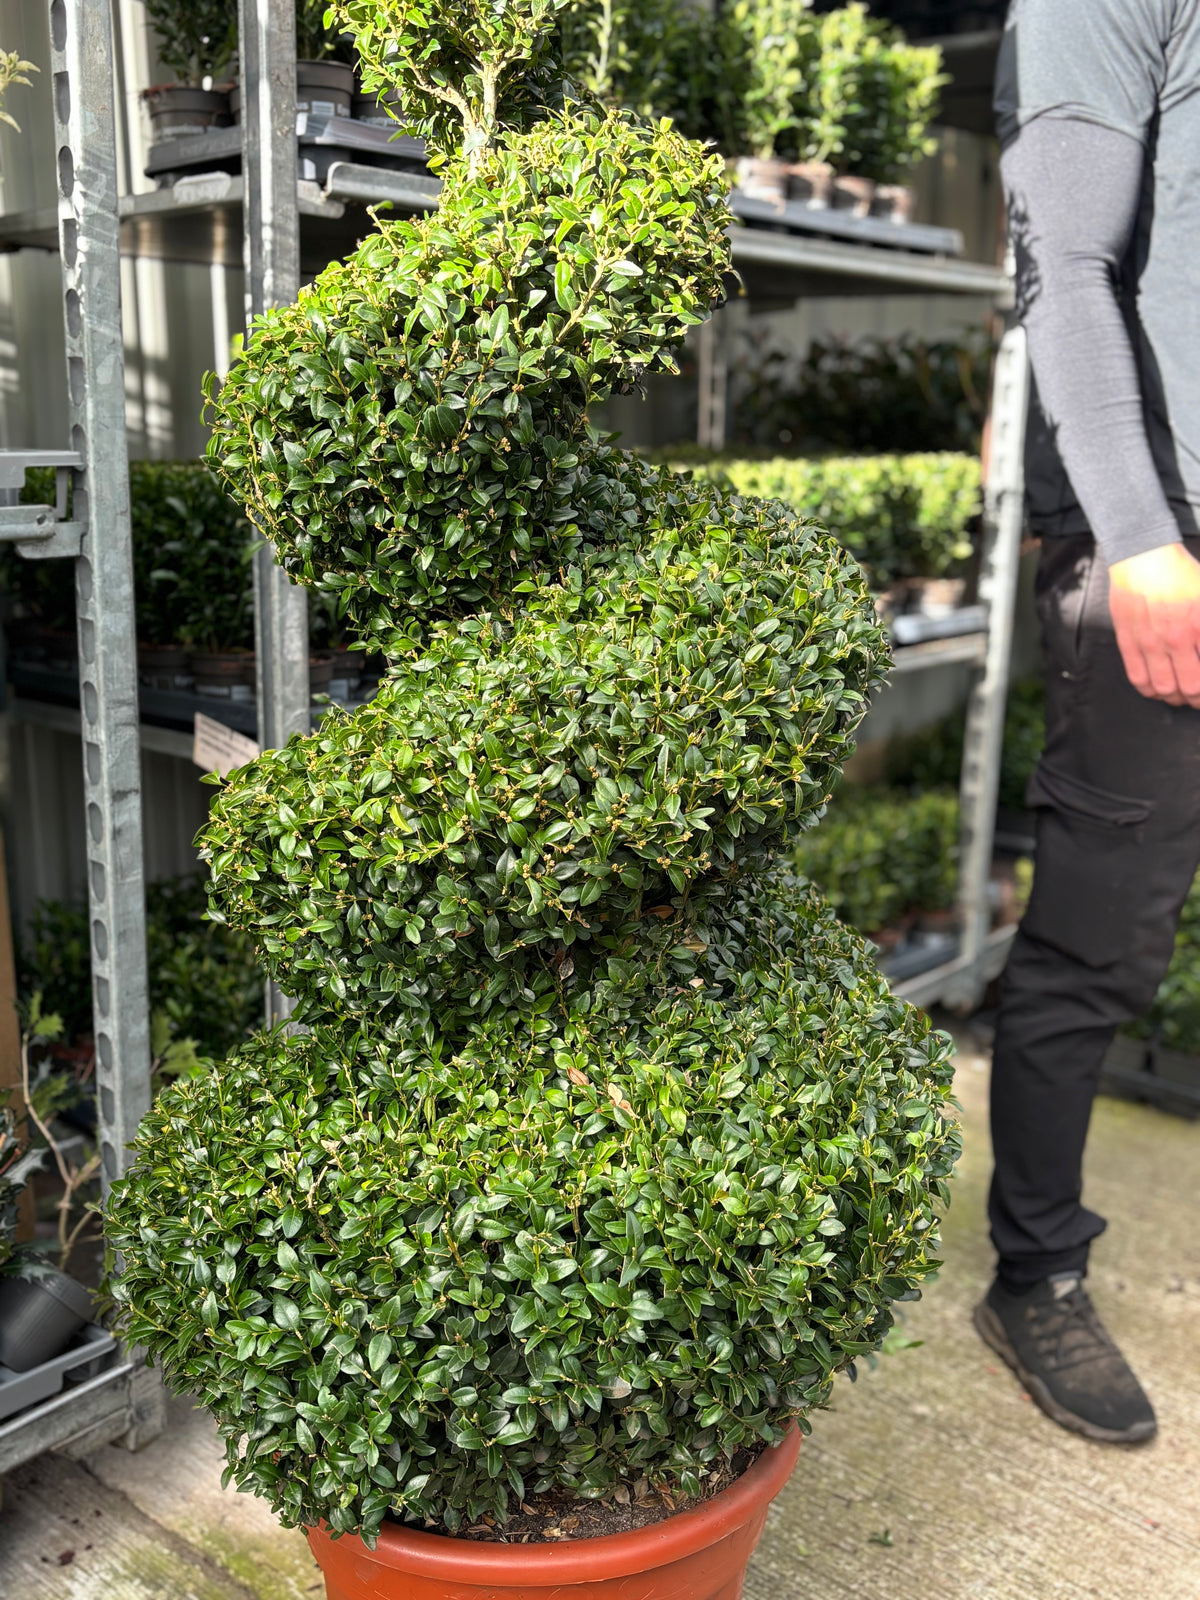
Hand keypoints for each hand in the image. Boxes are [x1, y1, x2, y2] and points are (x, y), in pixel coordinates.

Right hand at [1108, 543, 1199, 707]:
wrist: (1144, 558)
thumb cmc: (1181, 574)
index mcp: (1199, 626)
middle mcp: (1176, 638)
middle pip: (1190, 688)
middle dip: (1197, 699)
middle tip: (1198, 698)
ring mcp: (1150, 642)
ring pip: (1163, 688)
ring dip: (1174, 698)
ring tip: (1179, 696)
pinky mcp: (1128, 641)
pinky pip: (1138, 677)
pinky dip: (1149, 690)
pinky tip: (1157, 689)